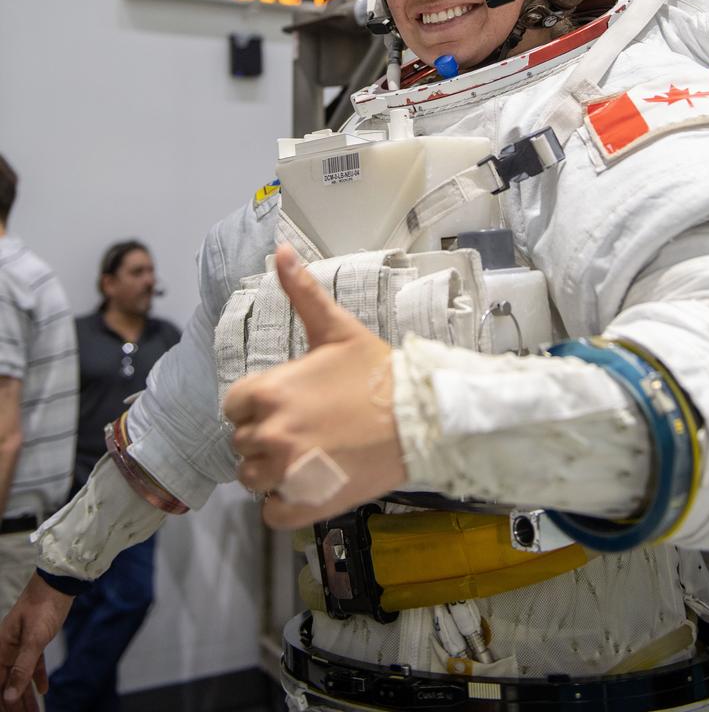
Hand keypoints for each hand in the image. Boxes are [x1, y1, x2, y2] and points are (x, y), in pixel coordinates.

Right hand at [0, 573, 72, 707]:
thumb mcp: (34, 640)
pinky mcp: (35, 640)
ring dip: (26, 695)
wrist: (59, 583)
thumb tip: (9, 696)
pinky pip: (33, 664)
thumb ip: (23, 669)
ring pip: (21, 676)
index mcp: (1, 649)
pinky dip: (37, 677)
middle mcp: (7, 649)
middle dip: (14, 703)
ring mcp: (21, 645)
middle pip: (8, 683)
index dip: (2, 701)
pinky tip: (43, 690)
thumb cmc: (43, 607)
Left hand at [224, 245, 405, 528]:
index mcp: (269, 392)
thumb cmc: (378, 372)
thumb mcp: (337, 328)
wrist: (421, 418)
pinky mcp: (304, 504)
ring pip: (253, 478)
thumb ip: (302, 292)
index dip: (257, 404)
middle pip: (242, 442)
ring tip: (307, 455)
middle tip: (304, 427)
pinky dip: (285, 502)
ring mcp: (286, 473)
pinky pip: (272, 512)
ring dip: (271, 470)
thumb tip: (279, 250)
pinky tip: (309, 482)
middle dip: (266, 435)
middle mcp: (269, 435)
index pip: (234, 405)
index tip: (286, 402)